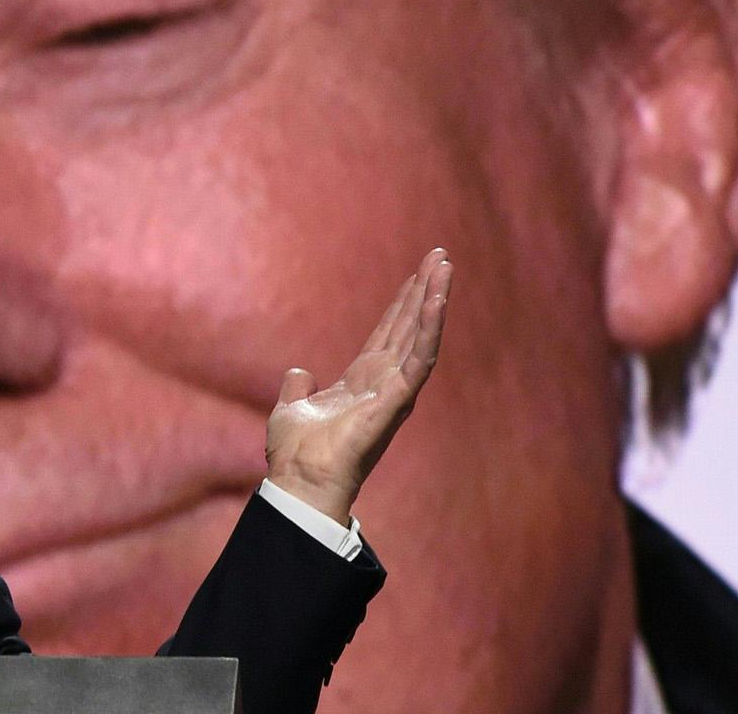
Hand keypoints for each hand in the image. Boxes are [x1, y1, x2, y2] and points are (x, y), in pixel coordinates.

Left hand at [265, 246, 452, 525]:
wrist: (299, 481)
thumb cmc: (296, 454)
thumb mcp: (293, 409)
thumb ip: (298, 388)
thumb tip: (298, 372)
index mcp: (362, 382)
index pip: (388, 334)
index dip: (402, 304)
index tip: (417, 274)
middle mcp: (384, 383)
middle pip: (409, 327)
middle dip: (425, 291)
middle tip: (441, 256)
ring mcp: (393, 391)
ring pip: (420, 338)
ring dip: (434, 301)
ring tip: (445, 267)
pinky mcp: (395, 400)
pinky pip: (418, 359)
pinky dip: (429, 329)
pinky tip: (437, 300)